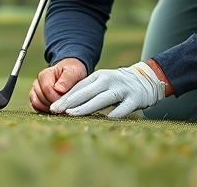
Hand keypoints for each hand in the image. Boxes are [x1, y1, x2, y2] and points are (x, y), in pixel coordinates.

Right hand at [29, 58, 87, 112]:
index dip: (56, 97)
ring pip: (36, 103)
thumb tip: (58, 89)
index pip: (46, 89)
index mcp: (45, 74)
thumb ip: (67, 79)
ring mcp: (35, 91)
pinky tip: (55, 108)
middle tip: (65, 103)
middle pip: (41, 97)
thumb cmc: (73, 72)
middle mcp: (37, 82)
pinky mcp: (36, 99)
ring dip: (49, 107)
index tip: (66, 100)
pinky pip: (36, 108)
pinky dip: (45, 110)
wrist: (71, 75)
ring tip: (60, 105)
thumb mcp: (75, 72)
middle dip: (54, 103)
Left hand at [50, 61, 165, 117]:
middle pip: (87, 92)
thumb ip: (86, 91)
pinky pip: (124, 107)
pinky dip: (116, 113)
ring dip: (86, 107)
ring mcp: (122, 88)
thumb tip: (65, 105)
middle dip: (70, 102)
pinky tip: (106, 119)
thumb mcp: (100, 83)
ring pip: (102, 98)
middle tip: (56, 110)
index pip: (79, 87)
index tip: (52, 107)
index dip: (65, 97)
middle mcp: (108, 80)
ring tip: (72, 114)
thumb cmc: (116, 85)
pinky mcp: (135, 98)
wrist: (144, 79)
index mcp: (98, 76)